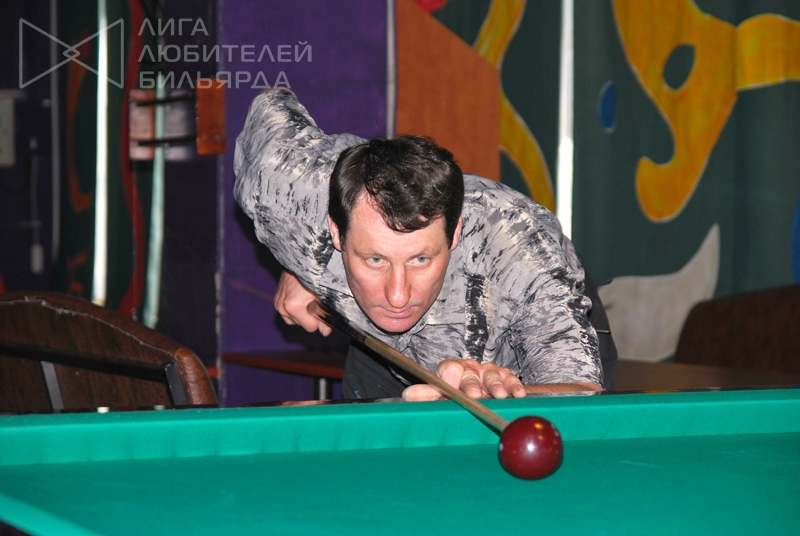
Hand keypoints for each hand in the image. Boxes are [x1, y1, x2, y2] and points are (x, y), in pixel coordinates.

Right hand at [273, 271, 331, 335]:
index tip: (322, 307)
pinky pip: (288, 312)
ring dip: (303, 313)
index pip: (310, 327)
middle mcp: (282, 306)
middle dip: (310, 316)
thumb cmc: (314, 275)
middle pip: (301, 324)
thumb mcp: (323, 296)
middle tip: (316, 301)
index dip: (319, 320)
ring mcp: (277, 302)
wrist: (301, 258)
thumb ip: (325, 316)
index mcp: (293, 306)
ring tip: (309, 299)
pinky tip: (303, 298)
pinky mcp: (276, 298)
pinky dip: (296, 308)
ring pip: (294, 319)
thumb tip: (325, 332)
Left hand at [402, 359, 526, 400]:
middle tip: (476, 395)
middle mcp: (470, 368)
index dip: (451, 377)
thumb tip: (408, 395)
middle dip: (473, 385)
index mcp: (450, 369)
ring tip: (499, 395)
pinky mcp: (505, 376)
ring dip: (496, 386)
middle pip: (471, 373)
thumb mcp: (438, 396)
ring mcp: (488, 371)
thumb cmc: (454, 395)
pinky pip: (510, 379)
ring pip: (492, 375)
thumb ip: (425, 395)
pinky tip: (518, 394)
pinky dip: (515, 387)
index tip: (452, 384)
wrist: (478, 393)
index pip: (449, 368)